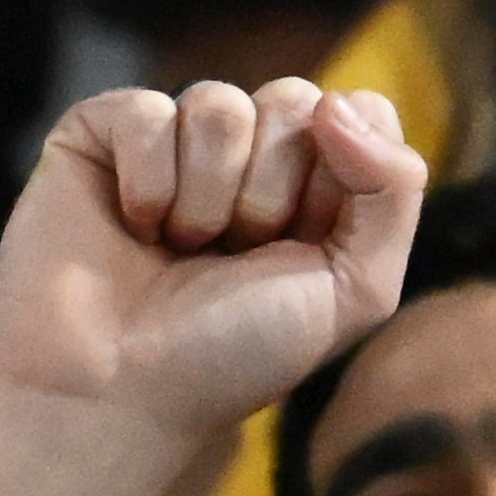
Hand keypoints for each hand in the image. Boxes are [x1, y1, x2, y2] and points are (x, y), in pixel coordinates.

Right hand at [0, 82, 425, 453]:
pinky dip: (147, 185)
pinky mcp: (101, 133)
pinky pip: (147, 112)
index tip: (302, 245)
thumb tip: (338, 101)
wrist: (122, 396)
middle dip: (269, 194)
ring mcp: (173, 137)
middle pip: (292, 100)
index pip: (360, 110)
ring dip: (206, 199)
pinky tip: (133, 228)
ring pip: (219, 104)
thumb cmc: (235, 354)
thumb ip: (393, 190)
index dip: (342, 174)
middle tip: (233, 256)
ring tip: (179, 251)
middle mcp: (245, 151)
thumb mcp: (355, 289)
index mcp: (313, 182)